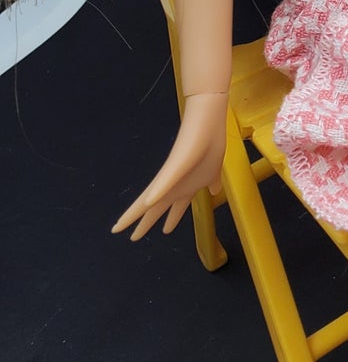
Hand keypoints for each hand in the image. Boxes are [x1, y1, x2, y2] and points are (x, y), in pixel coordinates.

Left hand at [112, 92, 227, 241]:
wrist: (208, 123)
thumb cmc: (209, 143)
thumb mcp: (214, 170)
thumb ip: (212, 181)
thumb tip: (215, 191)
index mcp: (186, 188)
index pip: (175, 209)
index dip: (171, 221)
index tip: (165, 231)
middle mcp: (175, 186)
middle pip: (156, 209)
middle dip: (145, 224)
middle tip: (133, 238)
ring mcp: (170, 178)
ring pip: (147, 201)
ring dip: (134, 215)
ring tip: (118, 227)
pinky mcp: (171, 167)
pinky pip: (163, 183)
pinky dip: (155, 193)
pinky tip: (148, 202)